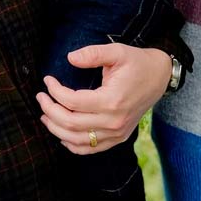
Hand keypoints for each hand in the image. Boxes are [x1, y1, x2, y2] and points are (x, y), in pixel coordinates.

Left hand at [36, 43, 170, 153]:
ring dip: (56, 129)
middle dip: (50, 110)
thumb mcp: (117, 52)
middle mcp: (114, 121)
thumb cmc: (137, 62)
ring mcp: (117, 133)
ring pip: (77, 141)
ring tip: (45, 115)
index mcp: (112, 100)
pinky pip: (90, 149)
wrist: (160, 77)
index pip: (73, 101)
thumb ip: (92, 54)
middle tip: (40, 98)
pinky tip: (61, 134)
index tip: (47, 80)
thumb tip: (69, 58)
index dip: (55, 91)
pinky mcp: (118, 138)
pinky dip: (72, 145)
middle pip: (71, 124)